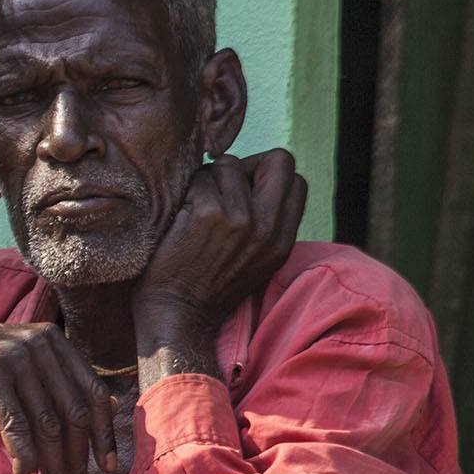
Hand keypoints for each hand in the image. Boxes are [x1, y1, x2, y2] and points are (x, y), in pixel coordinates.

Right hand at [0, 321, 115, 473]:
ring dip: (54, 468)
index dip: (104, 434)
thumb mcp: (12, 367)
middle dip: (77, 460)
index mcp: (52, 340)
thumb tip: (85, 424)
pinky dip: (25, 459)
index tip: (106, 468)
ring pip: (47, 424)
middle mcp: (40, 343)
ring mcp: (15, 356)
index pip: (93, 392)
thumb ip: (45, 384)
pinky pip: (17, 426)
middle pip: (73, 413)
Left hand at [132, 149, 307, 345]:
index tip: (242, 190)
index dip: (267, 176)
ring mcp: (240, 219)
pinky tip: (179, 217)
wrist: (177, 315)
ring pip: (229, 164)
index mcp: (283, 239)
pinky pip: (199, 178)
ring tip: (195, 206)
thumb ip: (267, 225)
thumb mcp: (256, 262)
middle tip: (222, 185)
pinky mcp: (209, 214)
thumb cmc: (207, 287)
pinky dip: (186, 192)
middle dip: (248, 164)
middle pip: (279, 159)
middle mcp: (268, 227)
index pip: (296, 181)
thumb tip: (256, 179)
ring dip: (208, 178)